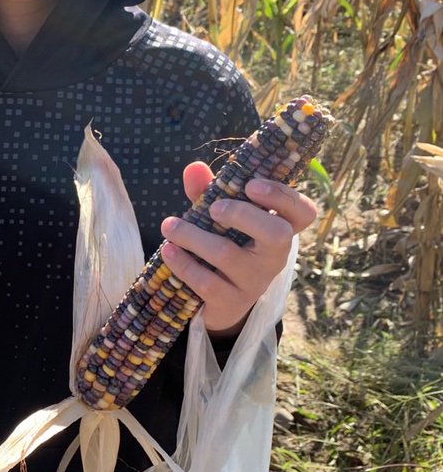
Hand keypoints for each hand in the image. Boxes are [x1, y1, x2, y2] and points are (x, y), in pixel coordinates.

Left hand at [159, 163, 317, 336]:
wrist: (221, 302)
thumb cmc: (225, 246)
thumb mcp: (220, 218)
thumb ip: (209, 192)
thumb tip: (193, 168)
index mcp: (280, 230)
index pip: (303, 213)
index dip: (283, 196)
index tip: (252, 184)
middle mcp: (274, 257)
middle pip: (277, 234)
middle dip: (244, 215)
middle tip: (215, 208)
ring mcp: (255, 281)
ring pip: (228, 255)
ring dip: (194, 236)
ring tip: (170, 225)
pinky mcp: (232, 301)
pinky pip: (207, 282)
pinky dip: (184, 264)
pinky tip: (169, 250)